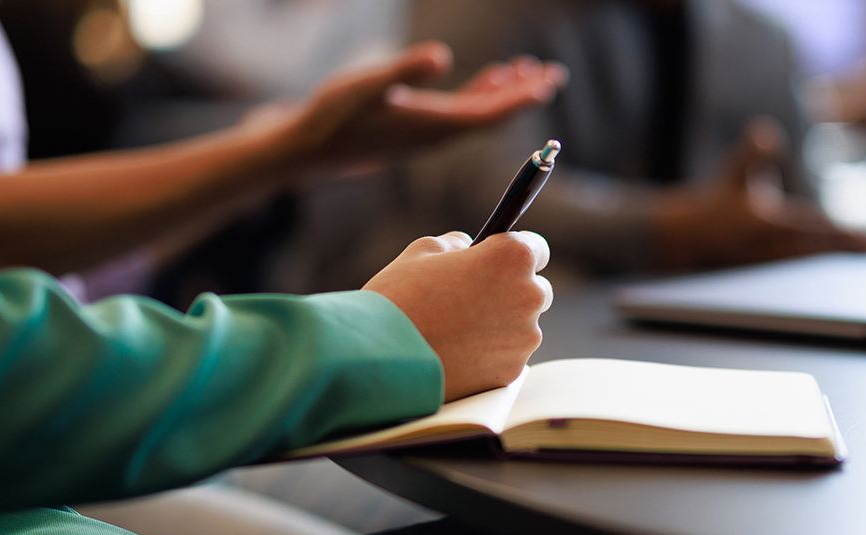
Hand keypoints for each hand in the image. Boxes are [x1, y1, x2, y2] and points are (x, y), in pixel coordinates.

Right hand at [255, 42, 566, 169]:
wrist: (309, 147)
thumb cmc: (334, 116)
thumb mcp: (366, 86)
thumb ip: (404, 70)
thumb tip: (442, 56)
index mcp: (433, 126)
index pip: (489, 115)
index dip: (520, 99)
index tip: (548, 83)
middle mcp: (438, 134)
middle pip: (494, 115)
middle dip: (525, 94)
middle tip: (556, 73)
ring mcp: (430, 133)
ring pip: (480, 113)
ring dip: (506, 92)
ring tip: (530, 68)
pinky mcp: (419, 128)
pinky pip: (462, 112)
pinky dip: (482, 93)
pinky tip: (494, 77)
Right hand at [363, 231, 552, 400]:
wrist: (381, 357)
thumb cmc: (399, 297)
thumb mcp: (422, 251)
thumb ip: (455, 245)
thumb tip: (468, 248)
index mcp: (512, 258)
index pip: (536, 248)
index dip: (514, 254)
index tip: (501, 262)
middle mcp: (529, 296)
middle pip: (535, 290)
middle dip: (511, 292)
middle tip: (473, 299)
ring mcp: (524, 338)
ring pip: (522, 327)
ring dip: (501, 325)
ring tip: (457, 330)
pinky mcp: (511, 372)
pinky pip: (507, 357)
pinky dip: (490, 355)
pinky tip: (458, 352)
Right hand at [653, 117, 865, 268]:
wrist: (689, 240)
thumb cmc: (717, 202)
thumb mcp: (733, 171)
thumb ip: (751, 153)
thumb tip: (765, 132)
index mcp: (766, 226)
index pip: (812, 229)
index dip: (842, 234)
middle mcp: (772, 248)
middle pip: (820, 249)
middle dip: (851, 248)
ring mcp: (773, 263)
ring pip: (815, 260)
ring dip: (845, 256)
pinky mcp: (773, 270)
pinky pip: (807, 266)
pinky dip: (829, 261)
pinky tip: (850, 258)